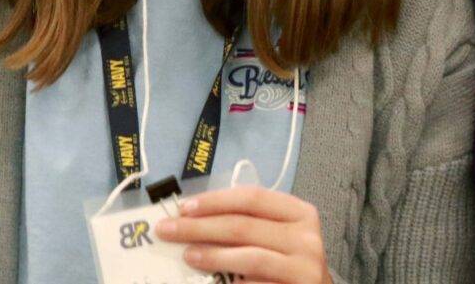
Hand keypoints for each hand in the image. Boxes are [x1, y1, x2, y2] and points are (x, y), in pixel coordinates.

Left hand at [154, 185, 331, 283]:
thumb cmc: (290, 261)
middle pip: (244, 226)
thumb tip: (195, 219)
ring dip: (211, 256)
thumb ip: (250, 224)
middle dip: (201, 227)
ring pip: (249, 257)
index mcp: (300, 213)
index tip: (185, 207)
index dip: (216, 200)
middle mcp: (306, 238)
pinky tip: (211, 282)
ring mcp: (303, 268)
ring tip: (186, 255)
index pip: (252, 198)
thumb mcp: (279, 235)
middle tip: (168, 230)